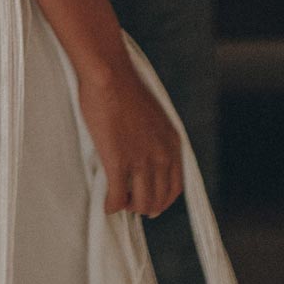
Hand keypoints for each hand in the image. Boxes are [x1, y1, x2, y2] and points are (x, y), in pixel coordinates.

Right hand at [78, 62, 183, 217]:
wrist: (110, 76)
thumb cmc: (125, 88)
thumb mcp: (154, 115)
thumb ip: (156, 137)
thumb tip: (145, 150)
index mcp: (172, 144)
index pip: (176, 186)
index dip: (164, 199)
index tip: (153, 201)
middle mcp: (161, 156)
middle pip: (160, 199)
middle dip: (146, 207)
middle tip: (133, 204)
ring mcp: (141, 160)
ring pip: (141, 202)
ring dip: (130, 207)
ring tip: (120, 203)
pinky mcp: (119, 161)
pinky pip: (118, 195)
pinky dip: (112, 204)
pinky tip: (107, 204)